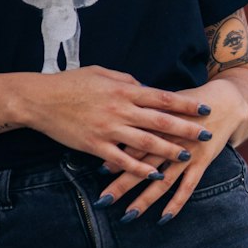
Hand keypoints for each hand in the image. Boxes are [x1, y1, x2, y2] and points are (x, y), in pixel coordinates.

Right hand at [17, 65, 213, 177]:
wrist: (41, 99)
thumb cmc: (72, 82)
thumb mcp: (103, 72)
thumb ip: (127, 80)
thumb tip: (145, 86)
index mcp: (124, 89)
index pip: (163, 97)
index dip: (186, 104)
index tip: (204, 109)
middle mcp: (121, 108)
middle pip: (160, 120)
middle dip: (185, 129)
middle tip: (206, 135)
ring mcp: (108, 128)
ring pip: (145, 142)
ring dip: (167, 150)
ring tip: (185, 156)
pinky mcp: (95, 146)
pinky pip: (122, 160)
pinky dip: (139, 169)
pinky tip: (154, 175)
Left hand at [98, 76, 247, 220]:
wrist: (225, 101)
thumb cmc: (189, 102)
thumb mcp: (165, 102)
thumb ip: (143, 111)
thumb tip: (118, 119)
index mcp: (159, 123)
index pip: (132, 143)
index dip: (116, 156)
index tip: (98, 171)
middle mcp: (171, 140)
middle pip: (142, 165)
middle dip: (122, 184)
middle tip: (103, 201)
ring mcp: (187, 153)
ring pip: (162, 181)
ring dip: (145, 199)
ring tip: (128, 215)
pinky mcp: (202, 162)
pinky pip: (188, 186)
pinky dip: (176, 202)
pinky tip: (163, 218)